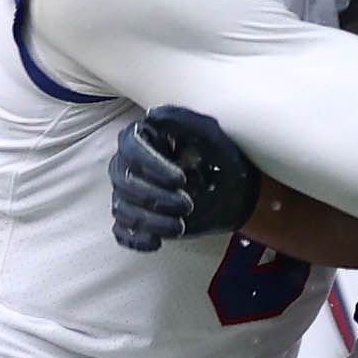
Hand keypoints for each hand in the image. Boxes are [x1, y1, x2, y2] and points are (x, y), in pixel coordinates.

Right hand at [109, 106, 259, 252]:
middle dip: (153, 196)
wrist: (235, 194)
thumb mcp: (212, 137)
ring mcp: (131, 193)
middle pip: (123, 180)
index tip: (180, 179)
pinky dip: (135, 239)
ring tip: (180, 226)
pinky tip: (156, 243)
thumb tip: (150, 114)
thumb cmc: (223, 160)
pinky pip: (122, 231)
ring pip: (122, 208)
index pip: (130, 146)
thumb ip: (184, 121)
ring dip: (149, 220)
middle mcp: (131, 164)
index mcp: (147, 139)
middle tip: (187, 205)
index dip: (150, 164)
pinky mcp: (136, 218)